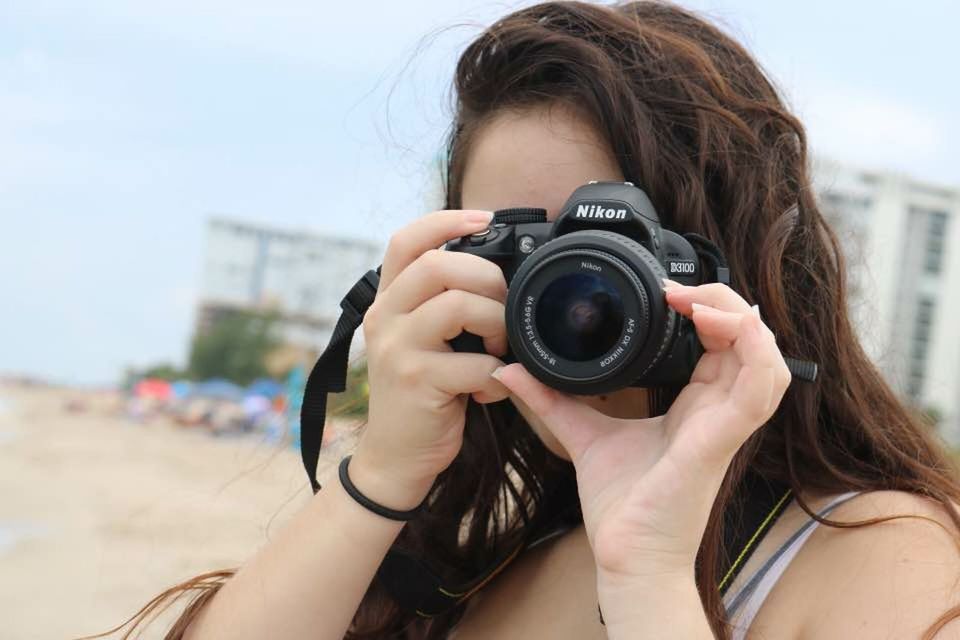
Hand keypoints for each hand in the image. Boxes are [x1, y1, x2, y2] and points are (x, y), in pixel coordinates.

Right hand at [352, 210, 510, 509]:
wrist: (396, 456)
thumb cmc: (421, 393)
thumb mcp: (420, 340)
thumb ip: (441, 305)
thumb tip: (497, 275)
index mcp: (388, 301)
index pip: (406, 241)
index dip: (446, 221)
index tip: (485, 219)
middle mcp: (385, 318)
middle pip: (440, 265)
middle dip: (488, 279)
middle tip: (503, 308)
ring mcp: (397, 349)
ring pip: (459, 305)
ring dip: (496, 324)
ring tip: (499, 350)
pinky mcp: (417, 381)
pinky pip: (475, 362)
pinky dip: (497, 375)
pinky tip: (491, 388)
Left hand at [491, 282, 791, 586]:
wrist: (626, 555)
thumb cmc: (621, 504)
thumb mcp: (583, 434)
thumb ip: (553, 399)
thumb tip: (512, 370)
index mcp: (695, 406)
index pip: (721, 344)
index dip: (705, 310)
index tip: (664, 294)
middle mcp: (717, 411)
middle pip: (748, 340)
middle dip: (722, 302)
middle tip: (677, 292)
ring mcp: (725, 424)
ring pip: (766, 356)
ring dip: (739, 320)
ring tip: (697, 305)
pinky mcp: (722, 439)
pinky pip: (761, 388)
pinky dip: (752, 350)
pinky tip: (718, 328)